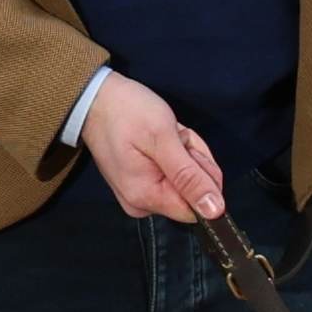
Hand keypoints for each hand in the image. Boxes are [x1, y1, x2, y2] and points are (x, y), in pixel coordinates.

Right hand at [70, 76, 223, 224]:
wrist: (95, 99)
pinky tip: (163, 137)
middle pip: (193, 194)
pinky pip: (174, 175)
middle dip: (193, 161)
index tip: (184, 150)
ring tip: (166, 133)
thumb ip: (190, 178)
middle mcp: (142, 204)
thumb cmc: (127, 113)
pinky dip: (177, 153)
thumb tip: (216, 212)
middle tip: (174, 136)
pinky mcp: (141, 183)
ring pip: (187, 181)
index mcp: (146, 198)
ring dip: (186, 153)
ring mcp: (140, 194)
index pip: (197, 209)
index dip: (202, 180)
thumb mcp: (164, 139)